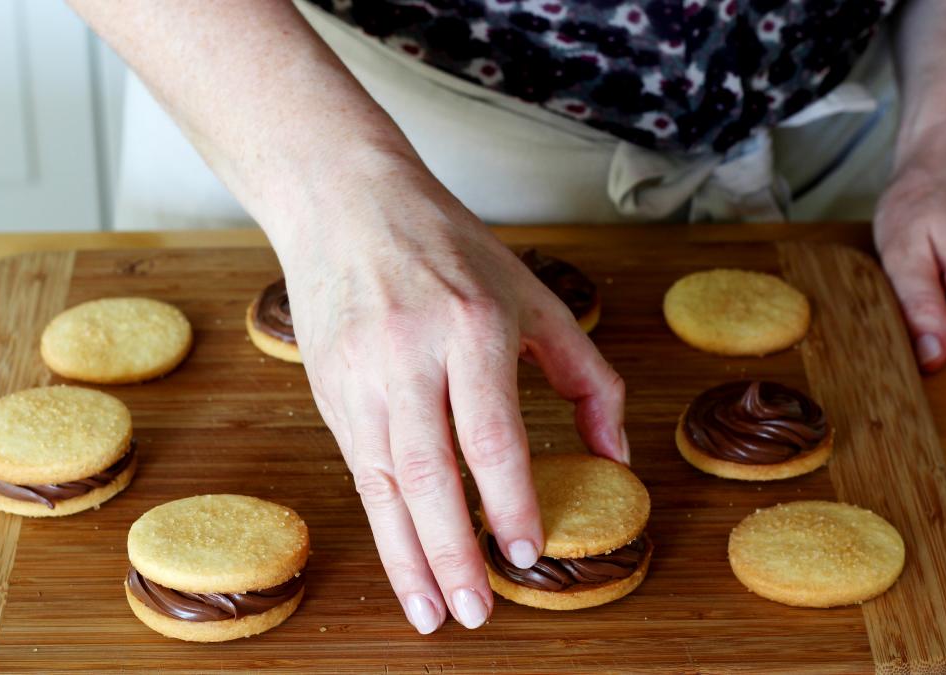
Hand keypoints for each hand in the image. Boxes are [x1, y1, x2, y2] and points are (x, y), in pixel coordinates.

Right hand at [279, 159, 627, 632]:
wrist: (344, 205)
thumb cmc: (448, 246)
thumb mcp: (531, 294)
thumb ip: (586, 374)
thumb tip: (615, 455)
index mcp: (470, 322)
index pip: (490, 431)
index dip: (508, 500)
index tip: (527, 552)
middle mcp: (409, 352)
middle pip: (429, 470)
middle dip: (453, 551)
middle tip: (478, 611)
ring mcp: (360, 373)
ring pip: (384, 482)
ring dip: (409, 555)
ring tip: (434, 612)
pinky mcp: (330, 389)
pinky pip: (359, 469)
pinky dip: (382, 525)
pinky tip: (401, 563)